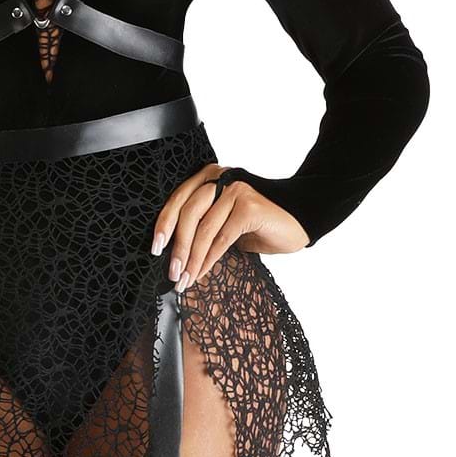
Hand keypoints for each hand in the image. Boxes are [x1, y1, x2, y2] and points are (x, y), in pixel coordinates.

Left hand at [150, 164, 310, 291]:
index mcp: (209, 177)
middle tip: (172, 273)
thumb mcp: (225, 221)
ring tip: (185, 279)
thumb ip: (202, 226)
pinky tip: (201, 273)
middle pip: (188, 213)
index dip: (164, 225)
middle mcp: (221, 178)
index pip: (178, 200)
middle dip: (177, 247)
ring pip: (204, 229)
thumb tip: (174, 253)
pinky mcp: (249, 206)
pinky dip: (209, 259)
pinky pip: (222, 237)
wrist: (299, 220)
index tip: (155, 248)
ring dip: (192, 258)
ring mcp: (236, 189)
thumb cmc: (260, 224)